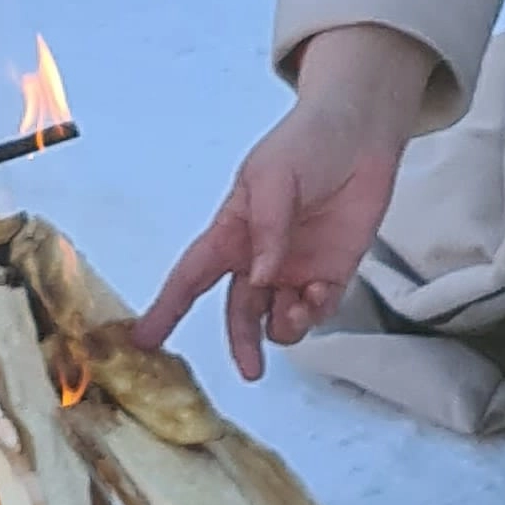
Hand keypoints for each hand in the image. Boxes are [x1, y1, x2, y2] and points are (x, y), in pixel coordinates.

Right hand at [133, 24, 435, 379]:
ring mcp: (297, 269)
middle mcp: (260, 259)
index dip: (167, 308)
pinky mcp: (333, 273)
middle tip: (250, 370)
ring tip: (300, 304)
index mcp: (232, 233)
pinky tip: (321, 291)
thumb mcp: (273, 177)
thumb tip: (261, 278)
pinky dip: (317, 311)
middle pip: (240, 313)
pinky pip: (318, 311)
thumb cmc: (305, 145)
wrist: (361, 133)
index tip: (144, 340)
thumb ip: (267, 230)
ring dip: (285, 326)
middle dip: (242, 344)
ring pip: (279, 321)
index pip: (192, 277)